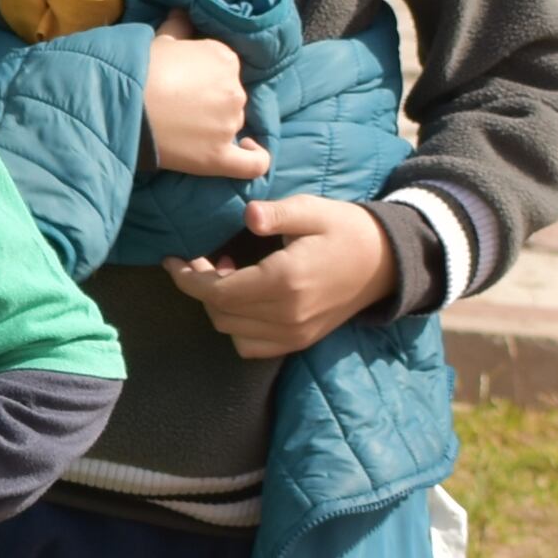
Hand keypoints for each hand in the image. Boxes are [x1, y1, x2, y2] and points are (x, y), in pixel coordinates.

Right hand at [142, 20, 266, 178]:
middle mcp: (235, 89)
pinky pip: (253, 162)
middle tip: (180, 107)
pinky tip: (247, 148)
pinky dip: (255, 156)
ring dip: (216, 126)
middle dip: (210, 102)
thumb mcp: (159, 40)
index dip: (205, 76)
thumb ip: (178, 27)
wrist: (121, 106)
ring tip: (185, 130)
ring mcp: (229, 123)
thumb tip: (183, 11)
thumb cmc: (138, 70)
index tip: (186, 84)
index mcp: (225, 57)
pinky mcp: (219, 156)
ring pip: (233, 125)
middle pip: (231, 97)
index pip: (225, 68)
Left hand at [165, 190, 391, 360]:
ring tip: (226, 276)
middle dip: (200, 288)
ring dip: (219, 307)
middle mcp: (287, 315)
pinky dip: (238, 328)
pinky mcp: (300, 341)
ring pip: (233, 333)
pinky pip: (253, 347)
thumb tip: (248, 215)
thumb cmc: (346, 229)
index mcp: (285, 281)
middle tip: (201, 260)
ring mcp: (295, 334)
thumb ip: (277, 214)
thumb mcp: (312, 210)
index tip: (172, 260)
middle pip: (220, 314)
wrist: (386, 262)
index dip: (187, 278)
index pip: (218, 292)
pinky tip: (245, 300)